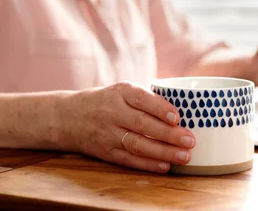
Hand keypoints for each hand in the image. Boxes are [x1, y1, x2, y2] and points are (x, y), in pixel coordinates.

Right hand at [56, 82, 195, 172]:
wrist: (67, 117)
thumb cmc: (105, 101)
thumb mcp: (121, 90)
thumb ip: (146, 99)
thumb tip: (183, 109)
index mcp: (120, 92)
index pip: (141, 99)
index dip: (160, 108)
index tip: (177, 117)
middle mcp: (112, 112)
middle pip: (142, 124)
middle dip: (168, 134)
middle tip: (190, 140)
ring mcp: (108, 134)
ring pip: (138, 144)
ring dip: (163, 152)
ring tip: (184, 156)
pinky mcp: (105, 152)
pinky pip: (129, 159)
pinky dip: (148, 164)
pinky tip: (165, 166)